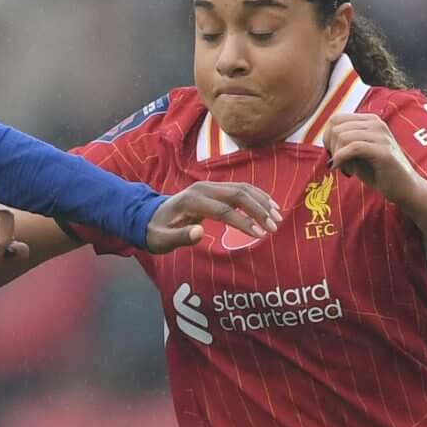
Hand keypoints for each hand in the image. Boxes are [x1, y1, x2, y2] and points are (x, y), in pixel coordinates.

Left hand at [143, 180, 281, 253]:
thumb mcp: (161, 240)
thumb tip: (200, 233)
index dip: (243, 222)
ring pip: (243, 189)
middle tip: (274, 227)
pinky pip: (241, 189)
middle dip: (259, 210)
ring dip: (262, 202)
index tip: (259, 234)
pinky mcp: (215, 188)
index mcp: (191, 200)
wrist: (149, 216)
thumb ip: (179, 237)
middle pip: (238, 194)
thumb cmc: (156, 232)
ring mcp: (210, 186)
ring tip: (277, 218)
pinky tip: (270, 207)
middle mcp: (203, 188)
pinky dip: (257, 197)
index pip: (224, 210)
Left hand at [327, 112, 423, 204]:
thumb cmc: (378, 171)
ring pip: (342, 136)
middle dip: (332, 148)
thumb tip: (324, 138)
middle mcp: (376, 123)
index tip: (335, 155)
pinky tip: (346, 171)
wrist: (404, 188)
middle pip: (336, 127)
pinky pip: (353, 147)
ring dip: (338, 156)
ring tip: (347, 169)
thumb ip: (343, 142)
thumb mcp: (357, 153)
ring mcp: (381, 135)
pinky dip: (343, 159)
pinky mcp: (383, 150)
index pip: (335, 119)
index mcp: (370, 120)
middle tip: (341, 164)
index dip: (328, 138)